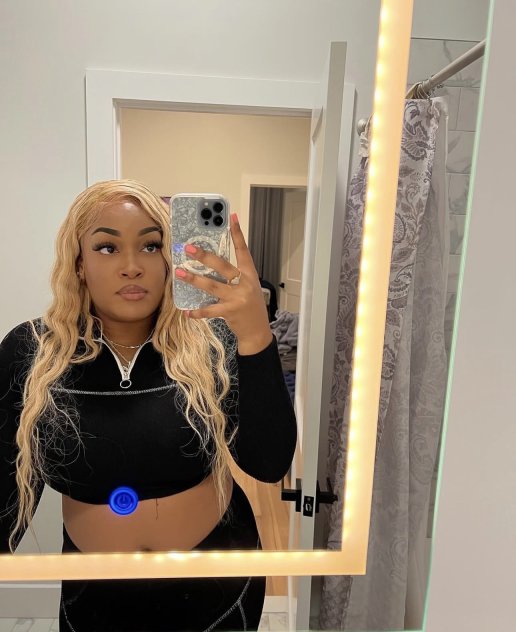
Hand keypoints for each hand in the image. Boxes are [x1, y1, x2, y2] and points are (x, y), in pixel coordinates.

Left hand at [174, 213, 272, 353]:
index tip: (232, 218)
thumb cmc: (250, 306)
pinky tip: (187, 311)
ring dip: (195, 279)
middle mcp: (245, 283)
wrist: (257, 331)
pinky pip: (210, 310)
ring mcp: (238, 298)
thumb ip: (233, 275)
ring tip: (180, 273)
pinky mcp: (230, 312)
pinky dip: (198, 312)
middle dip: (205, 256)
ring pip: (212, 286)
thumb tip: (210, 262)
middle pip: (223, 266)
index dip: (237, 234)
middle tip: (189, 248)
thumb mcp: (247, 286)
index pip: (243, 250)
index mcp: (249, 274)